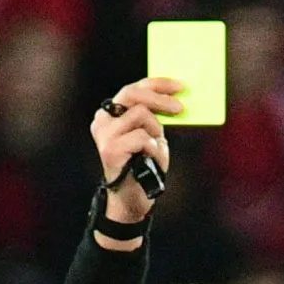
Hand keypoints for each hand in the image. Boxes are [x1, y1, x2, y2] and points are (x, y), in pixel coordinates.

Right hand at [92, 77, 183, 221]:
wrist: (132, 199)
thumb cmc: (143, 166)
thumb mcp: (151, 135)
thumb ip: (154, 116)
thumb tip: (175, 98)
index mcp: (111, 113)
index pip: (133, 88)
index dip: (158, 84)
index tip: (180, 87)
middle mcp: (103, 120)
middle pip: (132, 93)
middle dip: (160, 97)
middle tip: (180, 108)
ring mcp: (105, 134)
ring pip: (140, 114)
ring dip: (155, 130)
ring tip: (154, 147)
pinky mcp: (111, 149)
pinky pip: (142, 137)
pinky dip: (153, 147)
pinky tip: (148, 159)